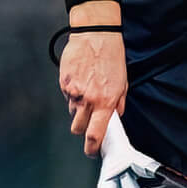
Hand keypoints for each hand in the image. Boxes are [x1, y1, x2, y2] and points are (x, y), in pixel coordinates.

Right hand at [59, 31, 127, 156]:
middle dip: (81, 129)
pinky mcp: (63, 83)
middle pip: (77, 128)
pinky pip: (67, 97)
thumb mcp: (123, 83)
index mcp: (105, 102)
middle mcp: (87, 100)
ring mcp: (73, 92)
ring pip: (71, 112)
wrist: (95, 35)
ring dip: (78, 110)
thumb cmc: (111, 57)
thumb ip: (118, 104)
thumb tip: (114, 118)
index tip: (92, 151)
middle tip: (88, 121)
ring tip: (87, 93)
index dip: (92, 147)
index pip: (95, 134)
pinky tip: (81, 82)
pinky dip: (72, 94)